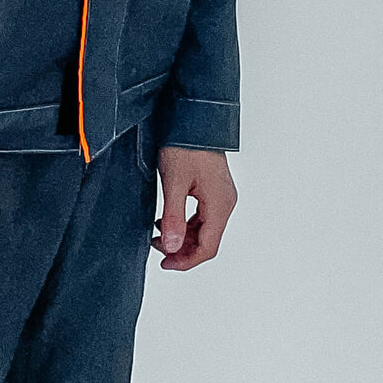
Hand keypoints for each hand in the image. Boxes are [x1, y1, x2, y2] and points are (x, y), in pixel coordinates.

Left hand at [153, 147, 236, 271]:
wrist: (194, 119)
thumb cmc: (186, 145)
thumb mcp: (174, 183)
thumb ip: (173, 217)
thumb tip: (171, 247)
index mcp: (220, 204)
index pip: (208, 247)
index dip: (186, 261)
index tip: (165, 264)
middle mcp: (225, 202)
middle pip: (207, 241)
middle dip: (182, 250)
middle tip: (158, 248)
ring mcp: (221, 195)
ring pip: (204, 229)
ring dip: (183, 237)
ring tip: (159, 234)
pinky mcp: (213, 189)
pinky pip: (202, 216)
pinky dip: (185, 224)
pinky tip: (168, 219)